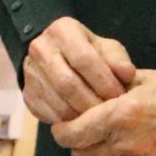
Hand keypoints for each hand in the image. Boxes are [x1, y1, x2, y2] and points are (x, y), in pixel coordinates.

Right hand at [19, 16, 134, 125]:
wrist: (56, 56)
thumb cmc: (88, 52)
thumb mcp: (106, 48)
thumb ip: (118, 60)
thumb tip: (128, 75)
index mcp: (62, 31)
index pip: (84, 59)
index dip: (104, 81)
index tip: (119, 96)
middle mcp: (41, 48)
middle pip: (67, 84)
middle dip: (93, 103)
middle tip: (110, 115)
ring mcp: (30, 72)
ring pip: (58, 103)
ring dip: (82, 117)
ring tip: (100, 121)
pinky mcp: (27, 94)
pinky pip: (50, 115)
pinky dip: (69, 124)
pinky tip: (84, 123)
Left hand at [54, 68, 155, 155]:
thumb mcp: (143, 79)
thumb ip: (111, 89)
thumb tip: (87, 92)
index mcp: (120, 115)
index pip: (73, 133)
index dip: (61, 130)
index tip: (62, 123)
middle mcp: (127, 142)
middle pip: (80, 155)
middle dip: (75, 143)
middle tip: (79, 129)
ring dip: (97, 150)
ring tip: (107, 133)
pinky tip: (132, 139)